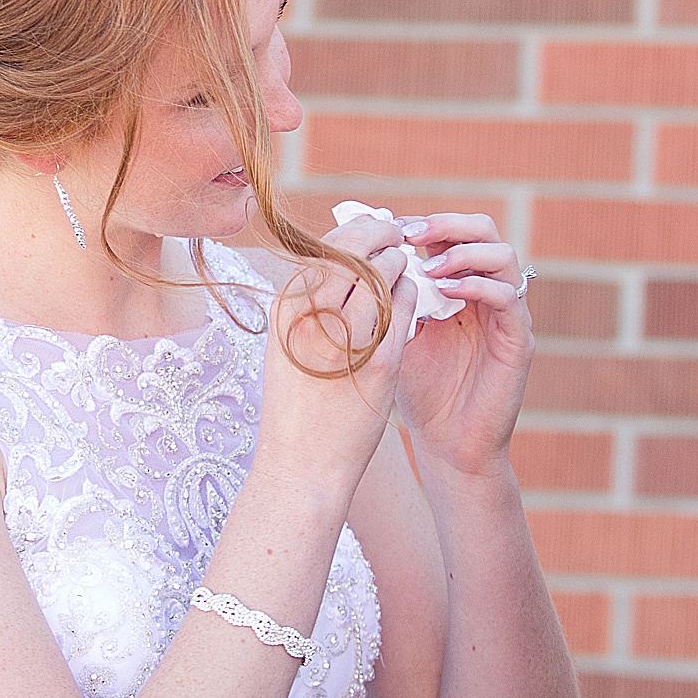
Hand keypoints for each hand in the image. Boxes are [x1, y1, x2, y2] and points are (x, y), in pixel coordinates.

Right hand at [255, 211, 414, 499]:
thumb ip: (309, 301)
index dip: (356, 230)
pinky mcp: (379, 363)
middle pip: (356, 250)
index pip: (326, 246)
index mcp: (285, 309)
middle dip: (381, 234)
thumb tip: (340, 256)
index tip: (373, 228)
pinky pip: (404, 309)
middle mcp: (312, 318)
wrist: (302, 469)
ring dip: (399, 263)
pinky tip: (412, 297)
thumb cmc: (296, 404)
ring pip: (384, 273)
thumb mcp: (288, 344)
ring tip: (404, 264)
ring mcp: (347, 339)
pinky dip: (411, 295)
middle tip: (397, 232)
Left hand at [394, 213, 534, 478]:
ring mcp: (508, 314)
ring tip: (428, 267)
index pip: (455, 231)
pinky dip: (478, 286)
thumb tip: (363, 249)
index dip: (426, 222)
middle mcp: (490, 291)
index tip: (392, 226)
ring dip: (463, 252)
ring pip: (502, 255)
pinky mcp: (519, 340)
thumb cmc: (419, 390)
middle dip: (447, 224)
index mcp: (462, 284)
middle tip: (410, 234)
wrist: (446, 445)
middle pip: (484, 230)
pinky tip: (446, 293)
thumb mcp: (398, 332)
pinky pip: (509, 298)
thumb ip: (393, 294)